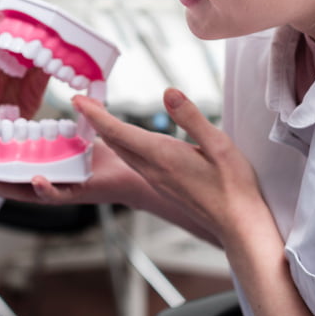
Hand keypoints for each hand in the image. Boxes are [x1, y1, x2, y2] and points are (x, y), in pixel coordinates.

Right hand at [0, 138, 153, 207]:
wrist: (130, 172)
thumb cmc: (102, 157)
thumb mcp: (76, 137)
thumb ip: (64, 123)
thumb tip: (66, 97)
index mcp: (36, 169)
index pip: (1, 169)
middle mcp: (41, 182)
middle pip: (3, 184)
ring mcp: (55, 190)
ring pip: (22, 193)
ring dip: (0, 188)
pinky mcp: (75, 193)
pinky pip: (57, 194)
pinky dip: (45, 188)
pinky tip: (34, 180)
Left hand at [73, 88, 265, 245]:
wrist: (238, 223)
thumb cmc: (233, 185)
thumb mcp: (219, 144)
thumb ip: (191, 117)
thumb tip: (168, 92)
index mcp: (162, 156)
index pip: (118, 132)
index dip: (95, 114)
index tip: (76, 100)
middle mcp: (152, 169)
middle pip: (114, 143)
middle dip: (95, 121)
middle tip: (81, 102)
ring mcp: (156, 180)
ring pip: (123, 154)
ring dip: (107, 134)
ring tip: (96, 117)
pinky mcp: (163, 186)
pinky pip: (134, 162)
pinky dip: (122, 146)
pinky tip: (126, 141)